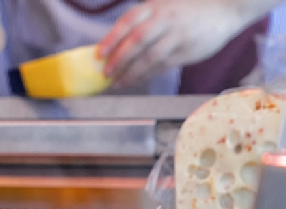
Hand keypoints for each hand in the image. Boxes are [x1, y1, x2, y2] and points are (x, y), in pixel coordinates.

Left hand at [98, 0, 243, 87]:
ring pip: (149, 57)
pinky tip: (136, 80)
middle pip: (136, 41)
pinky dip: (146, 75)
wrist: (226, 9)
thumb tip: (115, 47)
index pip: (128, 21)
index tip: (99, 53)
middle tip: (106, 72)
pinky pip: (162, 66)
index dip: (112, 37)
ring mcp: (177, 34)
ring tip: (118, 82)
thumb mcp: (165, 8)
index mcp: (156, 6)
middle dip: (118, 59)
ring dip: (131, 72)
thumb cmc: (188, 11)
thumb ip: (143, 23)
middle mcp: (166, 18)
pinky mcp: (187, 49)